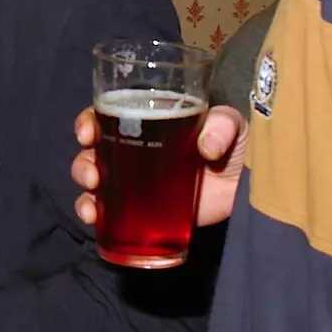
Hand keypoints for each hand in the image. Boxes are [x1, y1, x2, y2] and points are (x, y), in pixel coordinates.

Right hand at [70, 104, 246, 227]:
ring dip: (84, 183)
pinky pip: (107, 210)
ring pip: (94, 178)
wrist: (248, 191)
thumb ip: (222, 125)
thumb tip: (205, 146)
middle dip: (83, 160)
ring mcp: (136, 181)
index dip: (89, 121)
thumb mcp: (233, 126)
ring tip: (92, 192)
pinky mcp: (142, 210)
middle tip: (92, 173)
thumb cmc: (238, 149)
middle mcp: (135, 149)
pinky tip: (92, 216)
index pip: (109, 115)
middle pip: (94, 150)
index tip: (87, 132)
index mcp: (150, 121)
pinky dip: (92, 211)